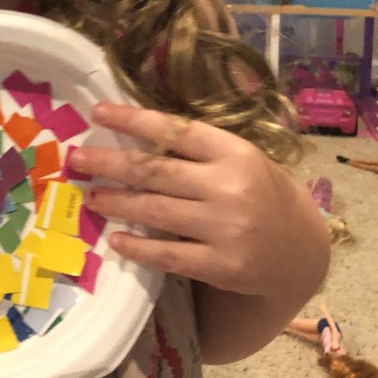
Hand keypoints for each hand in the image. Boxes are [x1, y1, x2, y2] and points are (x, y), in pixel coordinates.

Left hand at [70, 102, 328, 303]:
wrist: (300, 250)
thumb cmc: (260, 192)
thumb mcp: (240, 159)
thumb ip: (198, 150)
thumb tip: (135, 136)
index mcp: (234, 151)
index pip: (176, 130)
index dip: (134, 120)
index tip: (99, 112)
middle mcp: (230, 186)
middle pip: (156, 171)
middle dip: (110, 163)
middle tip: (77, 159)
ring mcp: (226, 228)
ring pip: (155, 211)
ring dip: (116, 202)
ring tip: (90, 195)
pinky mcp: (221, 265)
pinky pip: (168, 255)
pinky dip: (138, 246)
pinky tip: (116, 239)